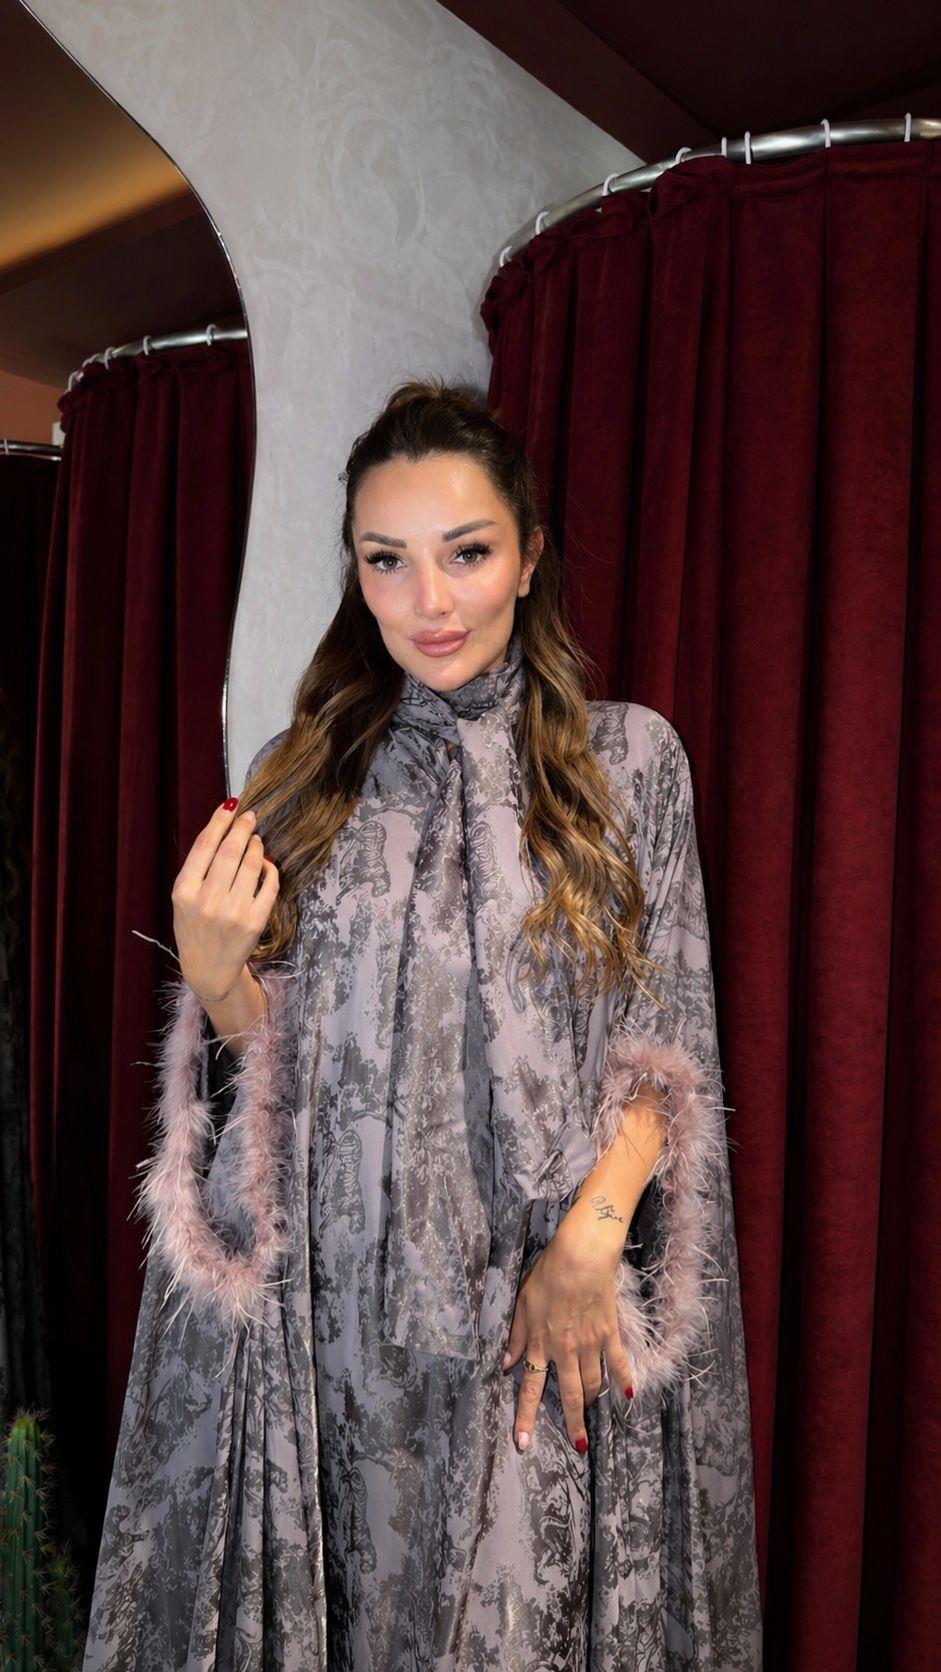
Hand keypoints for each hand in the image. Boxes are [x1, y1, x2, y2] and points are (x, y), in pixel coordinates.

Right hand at [171, 800, 279, 1003]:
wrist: (208, 968)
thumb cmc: (195, 926)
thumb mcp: (183, 897)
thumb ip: (198, 867)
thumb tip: (223, 826)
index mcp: (184, 892)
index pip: (205, 845)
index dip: (220, 821)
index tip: (231, 805)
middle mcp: (207, 901)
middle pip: (230, 850)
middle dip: (242, 827)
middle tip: (250, 816)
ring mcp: (233, 912)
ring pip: (252, 864)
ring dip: (256, 845)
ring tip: (255, 839)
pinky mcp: (255, 921)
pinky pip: (269, 884)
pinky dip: (269, 868)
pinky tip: (264, 862)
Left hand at [501, 1222, 633, 1453]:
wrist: (580, 1257)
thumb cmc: (547, 1274)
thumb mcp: (522, 1303)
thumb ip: (515, 1336)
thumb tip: (505, 1364)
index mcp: (540, 1344)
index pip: (531, 1389)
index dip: (526, 1418)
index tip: (524, 1444)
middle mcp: (565, 1351)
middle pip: (570, 1397)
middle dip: (574, 1424)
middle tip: (579, 1446)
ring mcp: (590, 1344)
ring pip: (594, 1384)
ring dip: (593, 1402)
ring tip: (593, 1411)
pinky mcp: (609, 1333)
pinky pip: (618, 1363)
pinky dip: (624, 1380)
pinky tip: (627, 1396)